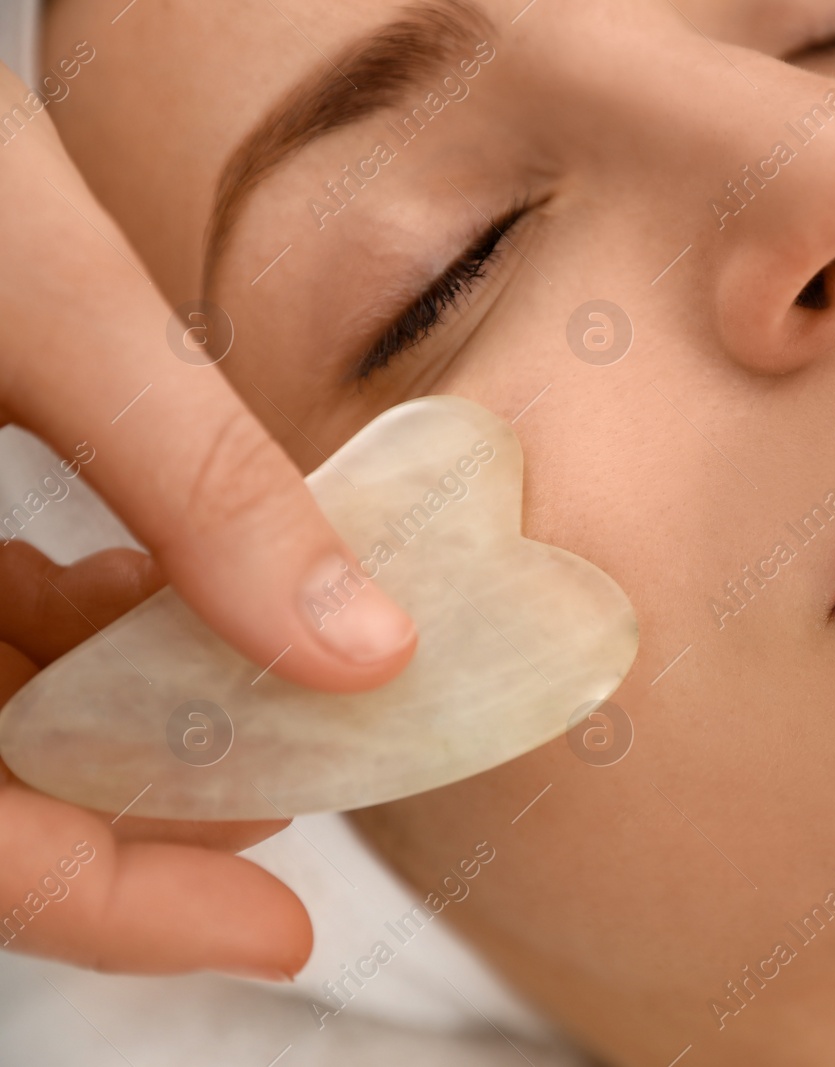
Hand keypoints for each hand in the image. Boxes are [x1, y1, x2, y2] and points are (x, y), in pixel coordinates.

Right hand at [0, 62, 416, 973]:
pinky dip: (83, 622)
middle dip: (160, 793)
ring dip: (142, 701)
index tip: (280, 930)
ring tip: (282, 667)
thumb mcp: (41, 303)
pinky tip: (174, 577)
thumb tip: (366, 644)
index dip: (117, 908)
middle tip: (316, 770)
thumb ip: (201, 480)